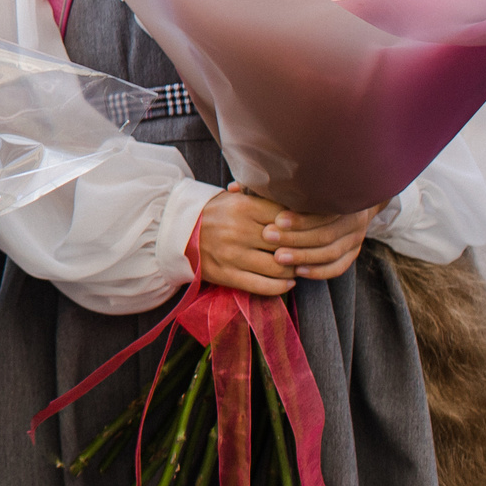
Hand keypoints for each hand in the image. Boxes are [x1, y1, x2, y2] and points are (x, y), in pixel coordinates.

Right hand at [196, 184, 376, 295]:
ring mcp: (232, 254)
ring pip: (278, 267)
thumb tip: (300, 204)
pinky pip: (262, 286)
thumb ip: (263, 201)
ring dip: (293, 270)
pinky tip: (287, 282)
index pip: (286, 218)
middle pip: (286, 244)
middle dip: (301, 250)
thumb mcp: (234, 199)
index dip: (302, 226)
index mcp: (242, 207)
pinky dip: (280, 286)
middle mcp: (239, 230)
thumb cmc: (213, 213)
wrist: (174, 230)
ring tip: (297, 267)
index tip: (310, 230)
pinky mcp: (226, 274)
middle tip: (309, 251)